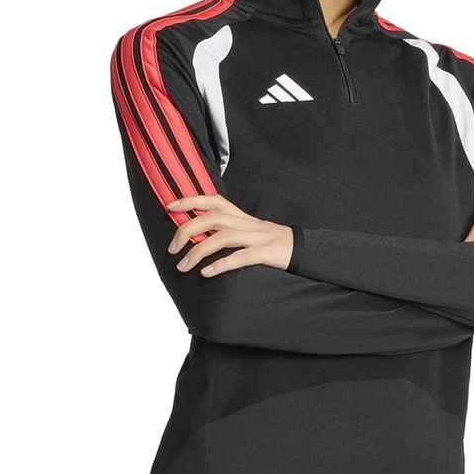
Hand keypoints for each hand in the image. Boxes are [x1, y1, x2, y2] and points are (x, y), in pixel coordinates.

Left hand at [166, 194, 293, 275]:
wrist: (304, 249)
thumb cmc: (272, 243)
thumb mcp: (249, 230)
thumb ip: (228, 229)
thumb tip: (199, 235)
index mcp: (241, 216)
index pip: (212, 201)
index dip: (190, 201)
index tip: (169, 207)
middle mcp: (246, 223)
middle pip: (211, 218)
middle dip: (186, 231)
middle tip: (172, 250)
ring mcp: (257, 238)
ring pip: (222, 237)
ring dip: (198, 251)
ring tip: (183, 266)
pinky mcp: (266, 253)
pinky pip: (240, 257)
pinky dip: (221, 265)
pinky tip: (207, 273)